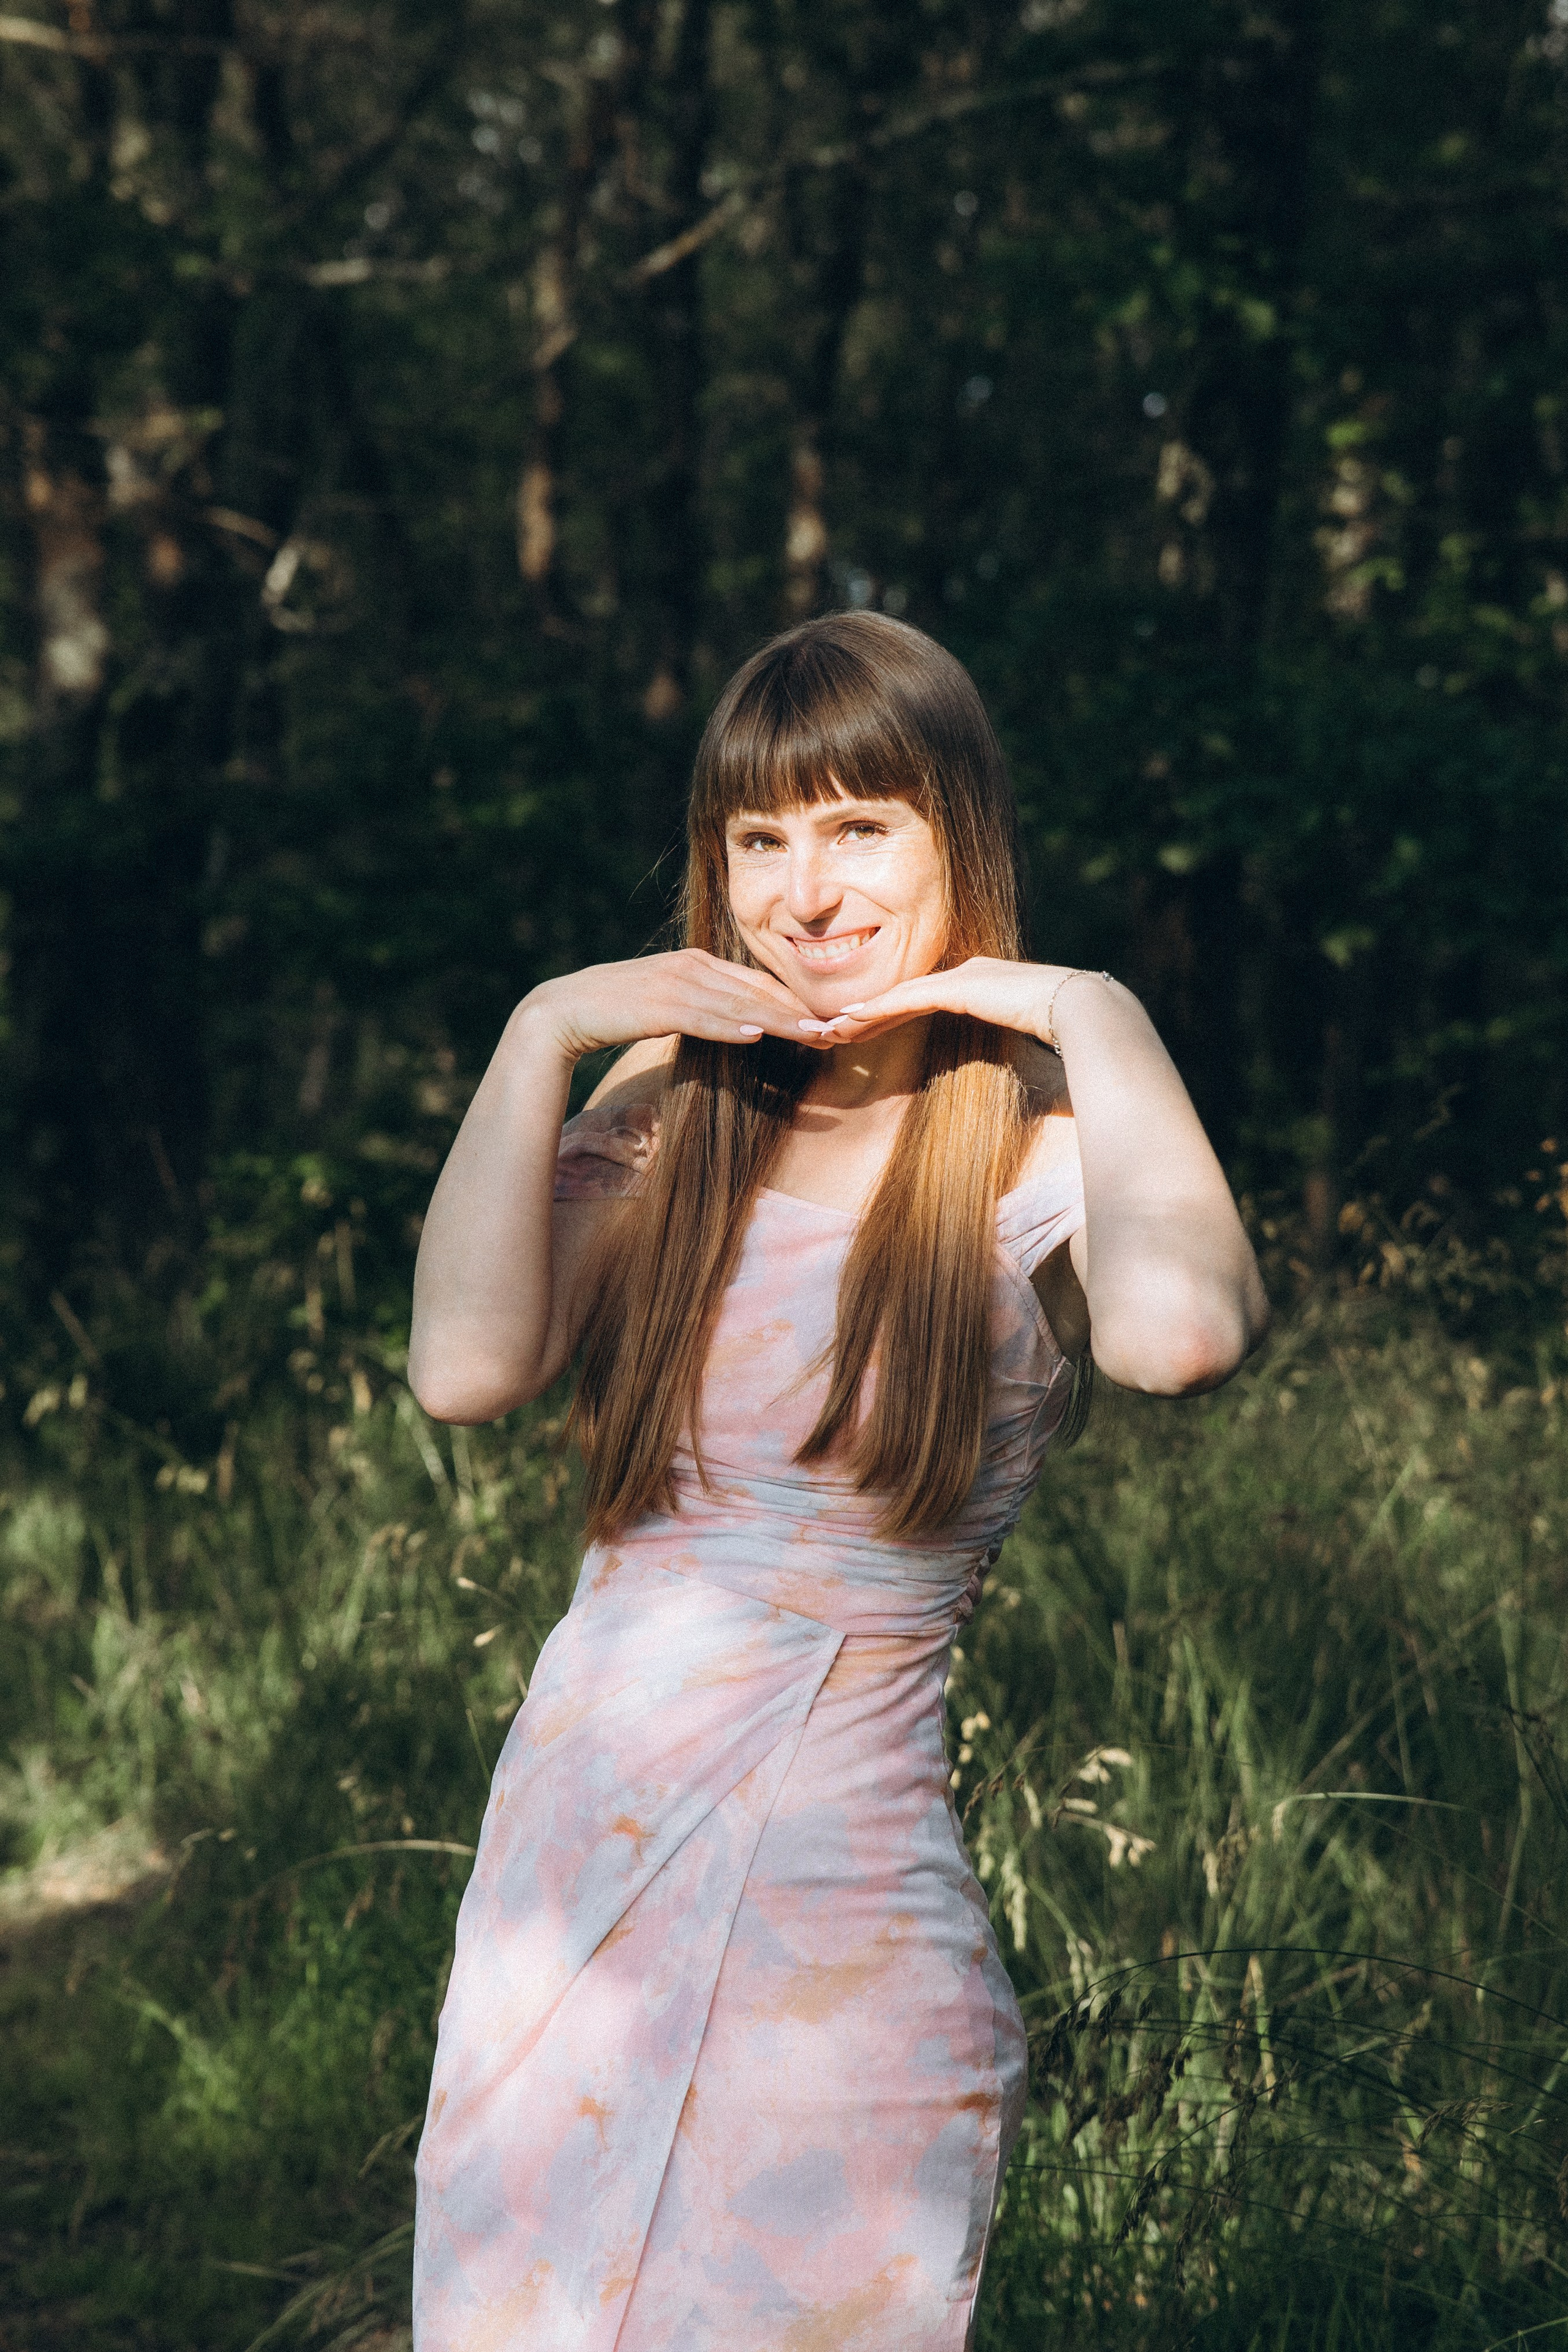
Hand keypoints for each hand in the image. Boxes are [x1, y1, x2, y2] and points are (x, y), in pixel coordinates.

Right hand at [522, 949, 820, 1061]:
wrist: (563, 1010)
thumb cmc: (617, 1011)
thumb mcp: (669, 1003)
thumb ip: (703, 1006)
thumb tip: (741, 1022)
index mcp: (697, 963)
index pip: (757, 983)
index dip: (795, 1002)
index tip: (827, 1021)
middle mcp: (691, 967)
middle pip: (757, 991)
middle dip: (799, 1012)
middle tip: (838, 1031)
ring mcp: (674, 984)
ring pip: (738, 1005)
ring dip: (779, 1022)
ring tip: (814, 1036)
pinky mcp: (656, 1005)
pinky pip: (702, 1018)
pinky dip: (731, 1026)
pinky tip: (757, 1035)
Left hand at [796, 956, 1070, 1045]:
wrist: (1091, 1015)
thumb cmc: (1070, 1042)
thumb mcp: (1029, 1050)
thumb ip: (1008, 1056)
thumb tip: (1009, 1084)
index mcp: (985, 987)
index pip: (924, 1002)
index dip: (888, 1016)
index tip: (858, 1033)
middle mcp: (970, 974)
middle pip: (904, 996)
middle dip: (865, 1015)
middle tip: (827, 1030)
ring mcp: (966, 976)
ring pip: (899, 996)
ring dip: (861, 1015)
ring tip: (825, 1029)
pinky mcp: (962, 985)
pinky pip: (908, 998)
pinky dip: (877, 1009)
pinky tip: (848, 1019)